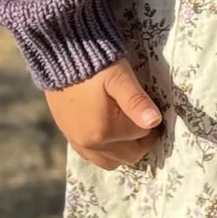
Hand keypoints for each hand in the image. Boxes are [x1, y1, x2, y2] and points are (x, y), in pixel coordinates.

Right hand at [44, 56, 164, 169]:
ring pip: (111, 161)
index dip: (152, 122)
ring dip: (124, 149)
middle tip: (147, 118)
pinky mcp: (69, 137)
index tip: (156, 108)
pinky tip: (110, 130)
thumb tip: (154, 121)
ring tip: (130, 126)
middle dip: (142, 140)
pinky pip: (93, 156)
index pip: (142, 135)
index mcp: (105, 131)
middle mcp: (90, 144)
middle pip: (129, 154)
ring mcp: (78, 143)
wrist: (60, 56)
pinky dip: (106, 150)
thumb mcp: (119, 78)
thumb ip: (136, 101)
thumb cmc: (95, 65)